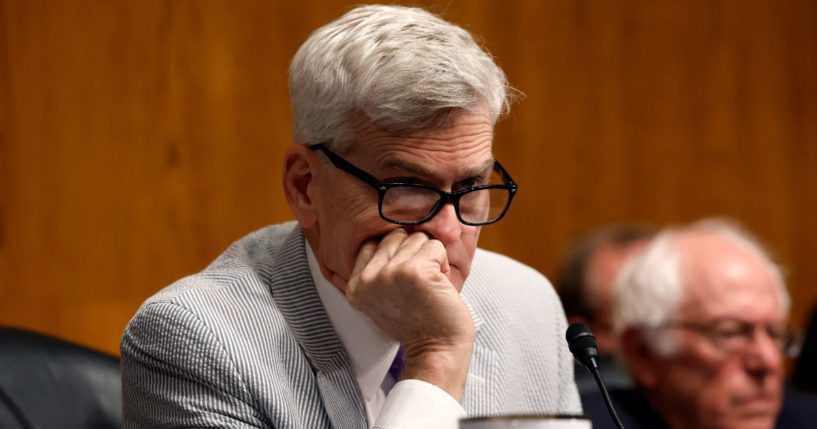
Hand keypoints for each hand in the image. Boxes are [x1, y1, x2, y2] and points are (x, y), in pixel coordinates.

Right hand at [346, 229, 474, 400]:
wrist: (437, 350)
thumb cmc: (418, 323)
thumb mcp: (383, 297)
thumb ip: (378, 269)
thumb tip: (394, 231)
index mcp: (355, 285)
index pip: (374, 242)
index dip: (397, 255)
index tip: (404, 281)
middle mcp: (368, 278)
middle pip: (396, 236)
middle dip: (414, 254)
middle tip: (418, 285)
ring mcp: (390, 273)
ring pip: (416, 238)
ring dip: (430, 259)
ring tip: (427, 286)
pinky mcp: (414, 271)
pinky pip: (435, 246)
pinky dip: (443, 263)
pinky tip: (438, 285)